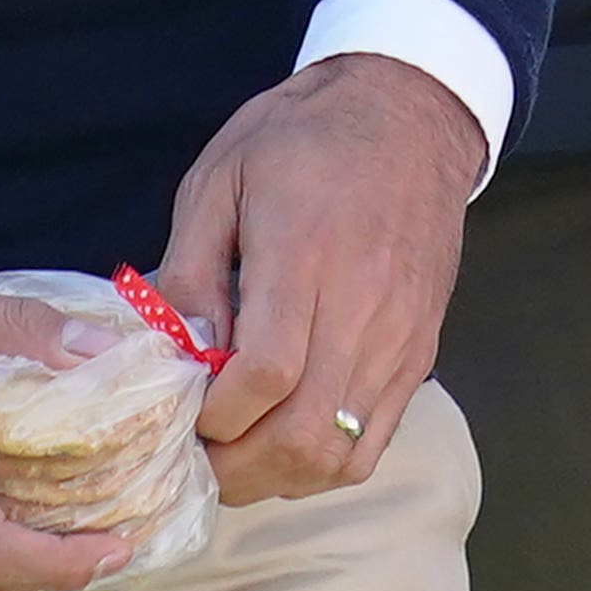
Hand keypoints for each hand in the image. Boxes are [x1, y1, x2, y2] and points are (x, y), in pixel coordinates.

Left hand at [153, 52, 482, 508]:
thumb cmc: (302, 138)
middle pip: (303, 433)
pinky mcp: (419, 353)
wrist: (408, 115)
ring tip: (233, 456)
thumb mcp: (220, 179)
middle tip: (193, 457)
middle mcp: (363, 307)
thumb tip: (171, 353)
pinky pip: (372, 442)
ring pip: (340, 453)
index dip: (215, 416)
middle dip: (236, 467)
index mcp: (305, 255)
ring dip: (277, 475)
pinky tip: (282, 443)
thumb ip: (190, 270)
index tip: (179, 413)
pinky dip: (321, 464)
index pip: (265, 374)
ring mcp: (399, 338)